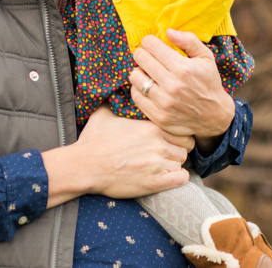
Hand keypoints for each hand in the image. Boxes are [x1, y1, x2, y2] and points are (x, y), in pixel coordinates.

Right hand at [42, 105, 192, 205]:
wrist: (85, 166)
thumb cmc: (93, 140)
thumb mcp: (104, 113)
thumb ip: (115, 101)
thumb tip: (115, 89)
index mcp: (151, 126)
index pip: (180, 128)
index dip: (177, 134)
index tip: (169, 138)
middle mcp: (158, 144)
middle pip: (186, 145)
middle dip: (179, 148)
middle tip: (169, 152)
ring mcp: (157, 164)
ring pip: (183, 162)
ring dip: (175, 163)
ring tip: (164, 165)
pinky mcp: (154, 182)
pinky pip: (181, 179)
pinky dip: (178, 178)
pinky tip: (168, 177)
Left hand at [129, 29, 234, 145]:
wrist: (214, 116)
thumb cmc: (209, 82)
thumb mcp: (206, 57)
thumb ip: (189, 40)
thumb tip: (168, 31)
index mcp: (183, 68)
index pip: (151, 46)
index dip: (149, 41)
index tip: (152, 44)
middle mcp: (172, 85)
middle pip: (141, 58)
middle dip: (142, 53)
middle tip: (147, 55)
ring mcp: (164, 102)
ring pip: (135, 76)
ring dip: (139, 71)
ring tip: (148, 72)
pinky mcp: (158, 116)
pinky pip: (136, 95)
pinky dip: (138, 88)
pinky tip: (147, 86)